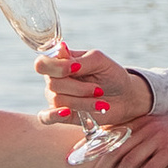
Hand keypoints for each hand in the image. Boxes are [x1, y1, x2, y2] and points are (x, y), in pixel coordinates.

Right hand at [32, 45, 153, 130]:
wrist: (124, 97)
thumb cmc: (111, 75)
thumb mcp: (99, 61)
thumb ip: (79, 59)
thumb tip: (60, 49)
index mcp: (61, 62)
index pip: (42, 63)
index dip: (56, 67)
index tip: (76, 68)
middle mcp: (55, 80)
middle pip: (52, 84)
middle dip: (78, 88)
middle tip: (98, 89)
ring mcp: (57, 98)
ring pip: (57, 100)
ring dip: (82, 102)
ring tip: (101, 102)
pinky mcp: (62, 116)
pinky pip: (45, 117)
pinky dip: (54, 115)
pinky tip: (67, 112)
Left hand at [72, 107, 167, 167]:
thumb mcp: (163, 132)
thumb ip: (144, 140)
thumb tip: (125, 161)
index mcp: (139, 122)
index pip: (109, 137)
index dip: (90, 153)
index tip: (75, 166)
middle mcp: (145, 127)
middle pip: (113, 151)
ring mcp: (158, 137)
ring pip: (128, 163)